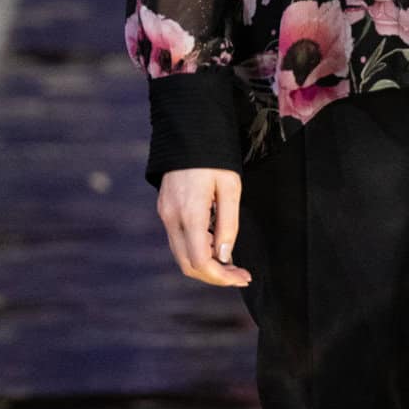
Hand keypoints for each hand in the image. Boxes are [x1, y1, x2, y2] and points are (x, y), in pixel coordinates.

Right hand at [156, 166, 251, 286]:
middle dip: (215, 276)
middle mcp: (172, 218)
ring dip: (206, 265)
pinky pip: (179, 241)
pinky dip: (198, 251)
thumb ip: (228, 224)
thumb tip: (225, 256)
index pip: (201, 261)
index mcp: (189, 213)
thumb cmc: (214, 158)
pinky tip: (217, 245)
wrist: (187, 132)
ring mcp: (165, 214)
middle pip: (188, 265)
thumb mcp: (230, 188)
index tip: (243, 276)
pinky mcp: (164, 210)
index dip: (222, 276)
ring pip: (182, 255)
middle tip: (240, 274)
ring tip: (232, 263)